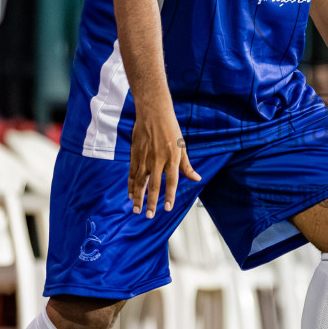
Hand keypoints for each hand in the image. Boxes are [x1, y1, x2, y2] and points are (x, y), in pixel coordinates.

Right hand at [128, 102, 200, 217]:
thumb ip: (187, 166)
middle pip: (154, 185)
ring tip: (137, 210)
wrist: (153, 112)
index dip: (169, 196)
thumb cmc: (171, 129)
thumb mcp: (182, 147)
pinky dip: (131, 185)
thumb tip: (197, 179)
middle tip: (149, 216)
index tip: (166, 208)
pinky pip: (132, 173)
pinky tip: (130, 194)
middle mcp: (158, 159)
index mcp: (172, 158)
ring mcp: (145, 157)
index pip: (171, 181)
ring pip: (140, 181)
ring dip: (138, 197)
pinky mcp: (135, 154)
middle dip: (151, 202)